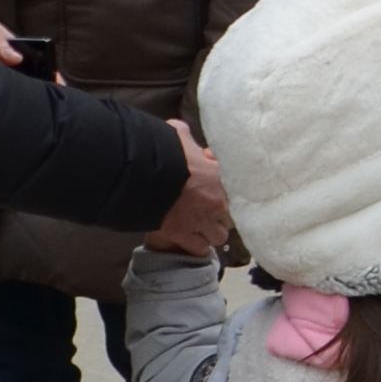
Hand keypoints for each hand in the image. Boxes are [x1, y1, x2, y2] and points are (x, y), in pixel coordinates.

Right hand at [144, 120, 229, 260]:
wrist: (142, 177)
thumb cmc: (163, 154)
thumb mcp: (177, 136)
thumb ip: (186, 137)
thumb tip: (182, 132)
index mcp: (221, 178)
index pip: (238, 191)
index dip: (226, 191)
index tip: (215, 190)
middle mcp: (218, 203)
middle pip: (231, 217)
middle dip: (221, 215)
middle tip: (208, 210)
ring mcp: (202, 222)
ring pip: (219, 236)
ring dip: (211, 232)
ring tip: (200, 226)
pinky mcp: (184, 237)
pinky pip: (200, 249)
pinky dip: (196, 245)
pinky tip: (190, 238)